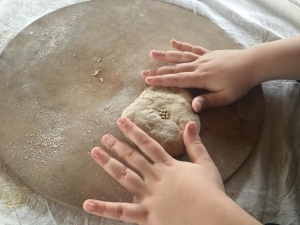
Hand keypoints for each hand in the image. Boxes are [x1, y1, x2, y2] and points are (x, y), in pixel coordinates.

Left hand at [83, 118, 259, 224]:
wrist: (211, 218)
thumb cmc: (210, 192)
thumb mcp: (206, 164)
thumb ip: (195, 144)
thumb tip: (191, 123)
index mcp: (168, 166)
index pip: (147, 144)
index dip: (133, 131)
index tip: (121, 121)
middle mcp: (155, 177)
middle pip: (132, 158)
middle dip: (117, 145)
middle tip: (104, 136)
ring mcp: (148, 196)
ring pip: (124, 176)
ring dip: (108, 164)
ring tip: (95, 153)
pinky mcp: (145, 214)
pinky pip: (121, 212)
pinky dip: (104, 209)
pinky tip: (87, 204)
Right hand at [141, 40, 258, 111]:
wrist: (252, 64)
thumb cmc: (240, 83)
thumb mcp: (226, 97)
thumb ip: (208, 101)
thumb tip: (192, 107)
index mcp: (201, 78)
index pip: (177, 80)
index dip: (161, 80)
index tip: (147, 80)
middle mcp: (198, 66)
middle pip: (174, 68)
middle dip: (157, 70)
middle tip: (142, 72)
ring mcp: (202, 58)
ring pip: (180, 57)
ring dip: (165, 56)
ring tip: (151, 53)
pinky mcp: (208, 53)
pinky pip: (192, 48)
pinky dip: (182, 46)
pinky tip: (172, 42)